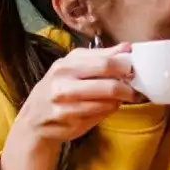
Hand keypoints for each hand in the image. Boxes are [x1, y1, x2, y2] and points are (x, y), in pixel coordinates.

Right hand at [1, 42, 137, 169]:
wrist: (34, 118)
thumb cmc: (60, 88)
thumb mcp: (74, 66)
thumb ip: (100, 57)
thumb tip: (128, 47)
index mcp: (66, 64)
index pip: (104, 62)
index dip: (125, 66)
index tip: (134, 69)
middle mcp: (62, 83)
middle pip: (108, 84)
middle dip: (126, 88)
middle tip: (134, 90)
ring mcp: (65, 105)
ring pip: (107, 103)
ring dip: (119, 101)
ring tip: (121, 98)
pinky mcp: (69, 122)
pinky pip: (99, 115)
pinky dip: (108, 111)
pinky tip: (107, 107)